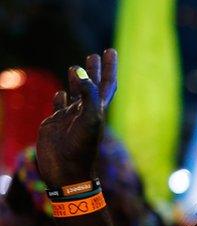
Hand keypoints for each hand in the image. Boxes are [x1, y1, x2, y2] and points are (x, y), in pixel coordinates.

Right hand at [36, 49, 117, 187]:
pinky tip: (62, 93)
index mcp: (98, 110)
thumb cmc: (81, 149)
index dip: (109, 68)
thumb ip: (88, 95)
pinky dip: (60, 98)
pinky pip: (59, 107)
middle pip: (92, 86)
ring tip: (75, 67)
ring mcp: (70, 118)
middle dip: (94, 70)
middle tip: (95, 55)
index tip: (110, 50)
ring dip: (77, 80)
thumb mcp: (89, 119)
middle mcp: (86, 112)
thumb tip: (80, 70)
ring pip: (75, 94)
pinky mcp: (55, 124)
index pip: (107, 84)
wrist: (67, 172)